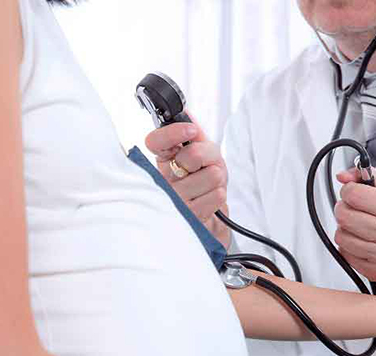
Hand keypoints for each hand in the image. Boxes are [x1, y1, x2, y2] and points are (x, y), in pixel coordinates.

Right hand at [145, 113, 231, 245]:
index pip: (156, 141)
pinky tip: (208, 200)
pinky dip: (218, 195)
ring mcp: (174, 201)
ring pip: (212, 174)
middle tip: (204, 167)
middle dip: (210, 157)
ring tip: (207, 186)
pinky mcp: (189, 218)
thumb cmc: (202, 185)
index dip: (173, 133)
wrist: (208, 220)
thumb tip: (187, 114)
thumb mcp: (200, 155)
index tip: (191, 131)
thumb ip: (194, 135)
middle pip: (193, 155)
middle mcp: (162, 181)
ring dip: (217, 179)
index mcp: (162, 161)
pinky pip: (217, 195)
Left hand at [334, 168, 375, 291]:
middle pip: (344, 215)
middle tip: (354, 208)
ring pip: (341, 235)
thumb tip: (344, 175)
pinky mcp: (374, 271)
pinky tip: (363, 241)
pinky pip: (345, 253)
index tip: (353, 192)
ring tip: (359, 226)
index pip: (355, 194)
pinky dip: (349, 246)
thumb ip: (374, 179)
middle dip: (344, 208)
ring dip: (345, 228)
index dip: (349, 190)